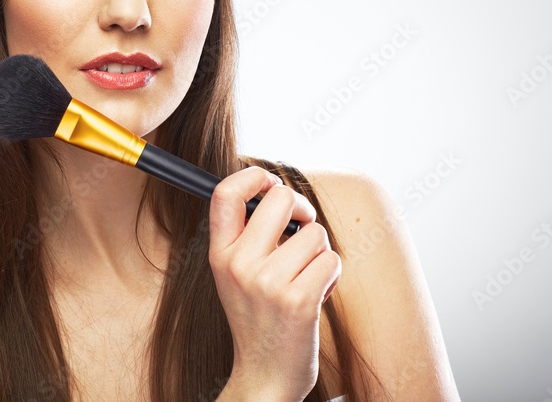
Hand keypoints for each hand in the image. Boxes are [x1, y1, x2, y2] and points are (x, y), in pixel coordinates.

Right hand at [209, 167, 340, 400]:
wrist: (264, 376)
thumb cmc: (258, 318)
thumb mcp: (234, 274)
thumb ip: (246, 235)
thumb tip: (275, 190)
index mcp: (219, 254)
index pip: (225, 194)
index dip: (252, 176)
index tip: (269, 182)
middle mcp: (239, 265)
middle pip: (281, 199)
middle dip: (302, 209)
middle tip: (303, 227)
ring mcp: (268, 283)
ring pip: (314, 233)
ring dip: (320, 252)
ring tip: (306, 277)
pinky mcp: (298, 300)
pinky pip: (331, 260)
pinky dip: (331, 275)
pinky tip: (316, 294)